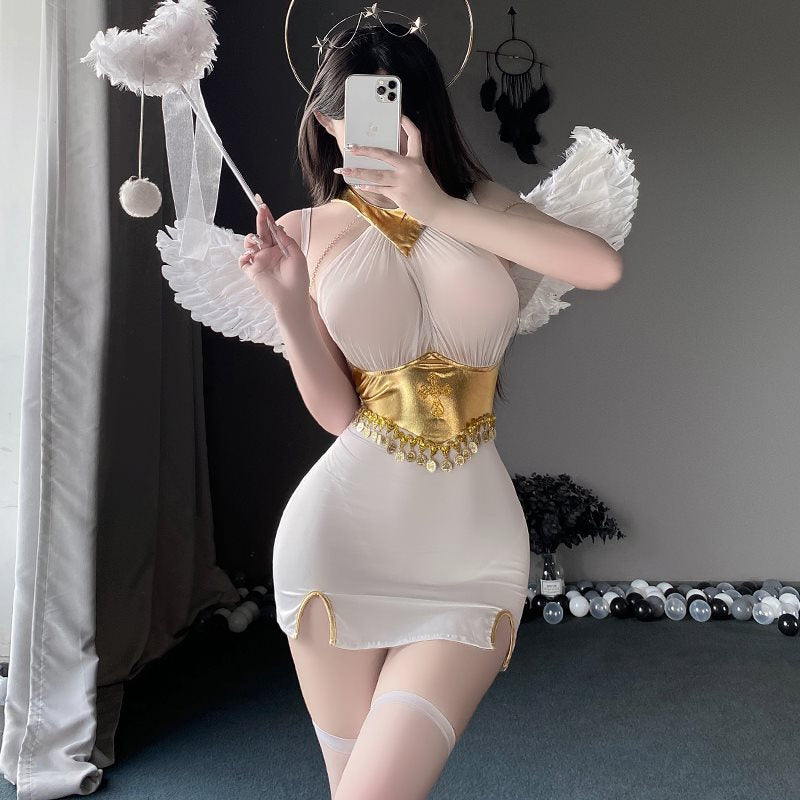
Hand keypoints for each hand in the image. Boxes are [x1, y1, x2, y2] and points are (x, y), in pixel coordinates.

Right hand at [239, 196, 308, 312]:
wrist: (292, 298)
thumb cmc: (298, 278)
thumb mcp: (297, 255)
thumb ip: (287, 240)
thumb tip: (277, 228)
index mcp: (280, 248)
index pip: (272, 231)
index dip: (267, 219)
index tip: (263, 206)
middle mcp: (269, 253)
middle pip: (261, 234)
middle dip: (259, 221)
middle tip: (260, 210)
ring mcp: (260, 262)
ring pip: (249, 245)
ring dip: (250, 239)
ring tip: (256, 241)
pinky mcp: (253, 272)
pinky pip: (243, 261)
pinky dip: (243, 257)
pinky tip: (250, 256)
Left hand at [336, 114, 450, 224]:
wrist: (438, 209)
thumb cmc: (428, 191)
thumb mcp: (421, 173)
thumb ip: (406, 164)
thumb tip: (383, 160)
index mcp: (418, 159)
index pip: (415, 136)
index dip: (407, 124)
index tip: (399, 115)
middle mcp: (410, 168)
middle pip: (385, 154)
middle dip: (365, 151)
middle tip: (351, 148)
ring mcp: (404, 182)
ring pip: (377, 175)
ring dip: (358, 172)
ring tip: (343, 170)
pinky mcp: (399, 195)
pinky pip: (379, 189)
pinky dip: (367, 187)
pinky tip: (357, 185)